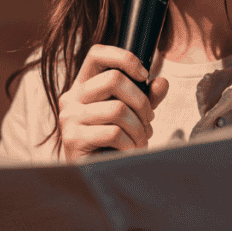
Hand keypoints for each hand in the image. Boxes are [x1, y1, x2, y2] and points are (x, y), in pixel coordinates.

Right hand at [58, 45, 168, 161]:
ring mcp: (69, 118)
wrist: (94, 177)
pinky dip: (129, 144)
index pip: (97, 53)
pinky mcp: (73, 139)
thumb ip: (147, 97)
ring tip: (141, 140)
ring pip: (117, 109)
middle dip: (141, 101)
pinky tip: (129, 151)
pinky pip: (113, 133)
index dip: (124, 58)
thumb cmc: (113, 143)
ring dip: (138, 128)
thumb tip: (162, 82)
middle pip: (113, 79)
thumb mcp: (133, 114)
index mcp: (83, 86)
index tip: (144, 75)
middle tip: (149, 120)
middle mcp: (71, 98)